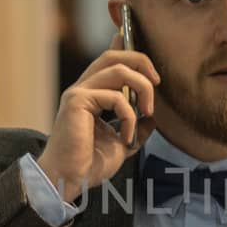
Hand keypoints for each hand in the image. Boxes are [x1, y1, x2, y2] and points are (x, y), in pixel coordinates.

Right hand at [35, 35, 159, 201]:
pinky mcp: (77, 102)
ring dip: (141, 87)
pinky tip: (127, 136)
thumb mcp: (121, 143)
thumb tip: (151, 118)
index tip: (143, 48)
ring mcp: (78, 93)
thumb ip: (135, 128)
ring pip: (117, 70)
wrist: (69, 180)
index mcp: (91, 95)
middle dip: (141, 61)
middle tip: (157, 81)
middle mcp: (82, 89)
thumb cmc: (89, 165)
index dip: (124, 46)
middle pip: (113, 56)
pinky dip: (129, 116)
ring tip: (148, 110)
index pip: (108, 60)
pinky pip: (114, 96)